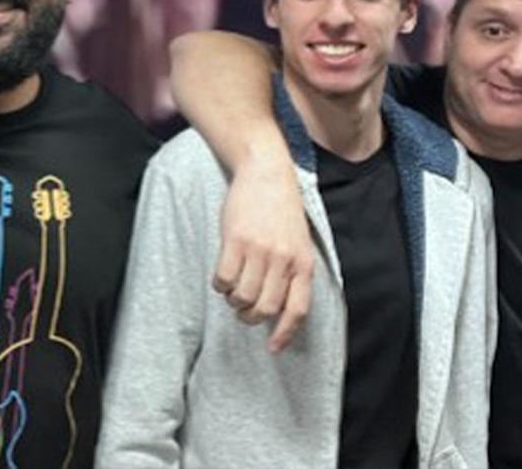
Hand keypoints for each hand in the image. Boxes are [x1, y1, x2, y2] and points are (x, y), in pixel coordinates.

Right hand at [212, 157, 314, 352]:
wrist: (266, 173)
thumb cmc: (281, 209)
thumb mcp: (298, 241)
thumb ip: (292, 270)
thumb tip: (279, 305)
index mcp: (303, 262)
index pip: (297, 309)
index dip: (284, 333)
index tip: (273, 348)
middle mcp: (283, 259)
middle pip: (266, 307)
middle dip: (250, 316)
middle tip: (243, 311)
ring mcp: (259, 250)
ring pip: (242, 295)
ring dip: (233, 300)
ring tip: (232, 290)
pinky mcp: (235, 240)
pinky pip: (223, 277)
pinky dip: (219, 284)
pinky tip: (221, 276)